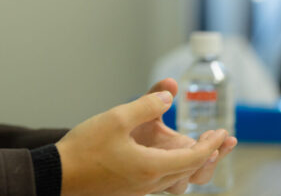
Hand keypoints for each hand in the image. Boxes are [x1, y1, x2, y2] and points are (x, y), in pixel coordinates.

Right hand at [56, 90, 227, 195]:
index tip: (223, 133)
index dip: (211, 145)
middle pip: (190, 173)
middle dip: (210, 156)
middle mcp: (149, 183)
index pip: (193, 159)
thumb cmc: (84, 148)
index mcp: (150, 167)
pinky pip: (160, 182)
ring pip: (176, 180)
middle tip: (222, 142)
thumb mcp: (116, 118)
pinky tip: (168, 159)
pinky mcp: (128, 190)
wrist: (57, 175)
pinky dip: (174, 170)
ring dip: (192, 166)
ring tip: (201, 152)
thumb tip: (170, 94)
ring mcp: (138, 190)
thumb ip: (146, 104)